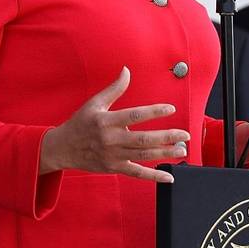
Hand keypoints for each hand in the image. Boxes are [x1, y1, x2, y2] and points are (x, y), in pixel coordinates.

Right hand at [39, 66, 189, 182]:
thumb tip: (127, 70)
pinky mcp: (114, 168)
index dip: (154, 111)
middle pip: (143, 139)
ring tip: (182, 150)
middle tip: (185, 135)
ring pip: (143, 156)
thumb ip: (114, 89)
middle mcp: (110, 139)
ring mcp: (113, 156)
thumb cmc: (80, 123)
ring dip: (165, 153)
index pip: (134, 115)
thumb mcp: (94, 103)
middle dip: (167, 137)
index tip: (171, 108)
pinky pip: (137, 173)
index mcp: (106, 121)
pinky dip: (154, 176)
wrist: (63, 148)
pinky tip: (169, 176)